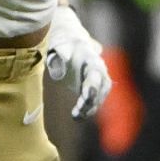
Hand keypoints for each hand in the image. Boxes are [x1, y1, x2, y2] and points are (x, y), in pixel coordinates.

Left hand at [45, 5, 110, 119]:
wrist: (68, 44)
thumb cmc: (62, 45)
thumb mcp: (57, 47)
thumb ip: (58, 57)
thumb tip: (59, 69)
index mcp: (90, 57)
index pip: (96, 72)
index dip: (93, 85)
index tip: (87, 95)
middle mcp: (99, 69)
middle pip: (101, 87)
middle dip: (92, 99)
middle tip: (79, 109)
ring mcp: (98, 80)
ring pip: (99, 96)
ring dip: (90, 108)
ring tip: (76, 116)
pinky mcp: (93, 89)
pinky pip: (94, 101)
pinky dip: (87, 110)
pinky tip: (77, 116)